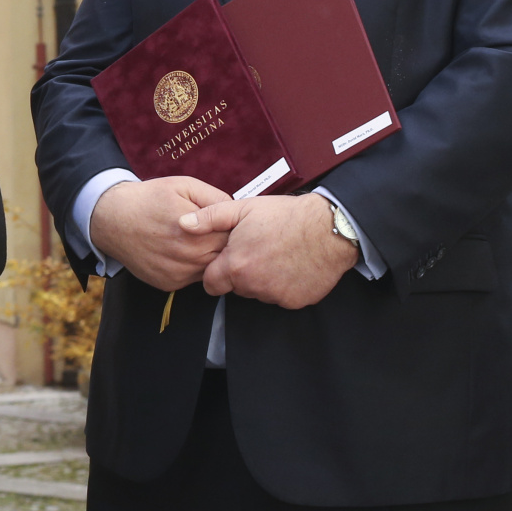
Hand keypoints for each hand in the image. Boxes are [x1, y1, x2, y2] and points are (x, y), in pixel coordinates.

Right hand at [88, 176, 234, 290]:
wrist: (112, 218)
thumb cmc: (148, 199)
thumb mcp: (183, 186)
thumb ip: (215, 198)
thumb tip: (236, 212)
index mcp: (195, 230)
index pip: (233, 237)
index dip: (231, 228)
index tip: (224, 222)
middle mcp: (188, 256)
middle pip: (225, 257)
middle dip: (223, 244)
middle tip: (210, 231)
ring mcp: (178, 273)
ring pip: (211, 270)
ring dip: (209, 257)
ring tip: (195, 240)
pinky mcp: (169, 284)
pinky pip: (193, 279)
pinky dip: (193, 267)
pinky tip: (181, 251)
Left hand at [186, 192, 357, 308]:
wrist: (330, 228)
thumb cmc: (285, 215)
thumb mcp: (243, 208)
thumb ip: (209, 218)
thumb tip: (181, 224)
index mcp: (235, 266)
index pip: (211, 284)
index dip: (217, 271)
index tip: (228, 258)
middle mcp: (253, 286)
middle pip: (236, 288)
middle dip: (240, 273)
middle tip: (256, 250)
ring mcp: (275, 296)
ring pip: (258, 293)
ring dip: (261, 279)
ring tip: (275, 254)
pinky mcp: (295, 302)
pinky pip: (281, 297)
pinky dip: (283, 286)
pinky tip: (291, 265)